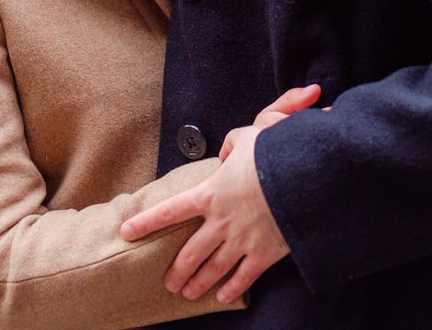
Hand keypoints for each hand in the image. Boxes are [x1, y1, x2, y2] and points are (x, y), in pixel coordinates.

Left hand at [121, 86, 320, 303]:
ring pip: (212, 269)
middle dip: (176, 270)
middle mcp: (220, 221)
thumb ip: (232, 144)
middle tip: (168, 282)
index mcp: (211, 193)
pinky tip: (222, 296)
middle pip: (189, 252)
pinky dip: (231, 289)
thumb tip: (226, 153)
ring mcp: (241, 241)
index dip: (146, 222)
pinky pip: (243, 277)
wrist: (304, 176)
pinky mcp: (264, 253)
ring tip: (187, 293)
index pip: (170, 210)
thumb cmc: (275, 153)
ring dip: (197, 283)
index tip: (127, 231)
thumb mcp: (249, 136)